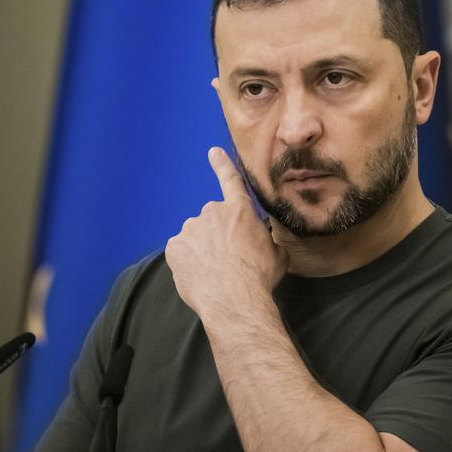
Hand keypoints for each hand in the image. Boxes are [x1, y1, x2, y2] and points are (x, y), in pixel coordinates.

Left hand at [165, 147, 288, 318]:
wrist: (234, 299)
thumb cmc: (259, 277)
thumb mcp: (277, 254)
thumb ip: (266, 239)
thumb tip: (264, 242)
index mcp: (240, 210)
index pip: (230, 181)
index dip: (222, 165)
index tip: (213, 152)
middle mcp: (212, 212)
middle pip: (212, 221)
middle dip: (217, 236)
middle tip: (228, 259)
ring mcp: (191, 228)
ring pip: (195, 237)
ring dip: (202, 249)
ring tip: (215, 272)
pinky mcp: (174, 247)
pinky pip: (181, 252)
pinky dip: (188, 262)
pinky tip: (200, 275)